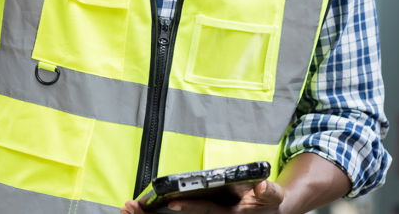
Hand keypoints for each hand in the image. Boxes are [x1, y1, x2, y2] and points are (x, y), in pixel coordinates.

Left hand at [121, 181, 285, 213]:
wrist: (269, 211)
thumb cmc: (267, 203)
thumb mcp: (272, 197)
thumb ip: (268, 192)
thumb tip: (263, 186)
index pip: (207, 211)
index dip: (191, 207)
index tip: (173, 202)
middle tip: (131, 208)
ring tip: (126, 208)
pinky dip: (154, 213)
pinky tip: (137, 208)